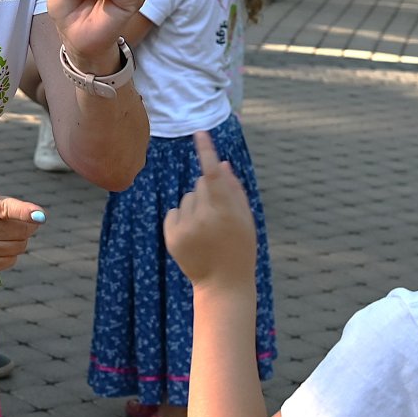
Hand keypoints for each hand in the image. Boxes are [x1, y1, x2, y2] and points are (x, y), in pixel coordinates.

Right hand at [0, 187, 45, 273]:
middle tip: (21, 221)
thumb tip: (36, 217)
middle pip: (20, 231)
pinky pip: (8, 262)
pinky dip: (10, 254)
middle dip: (27, 225)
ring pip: (17, 248)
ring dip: (19, 240)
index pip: (4, 209)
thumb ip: (4, 203)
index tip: (40, 215)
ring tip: (6, 234)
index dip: (25, 212)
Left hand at [163, 131, 257, 291]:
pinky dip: (181, 219)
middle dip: (208, 192)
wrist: (223, 283)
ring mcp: (186, 227)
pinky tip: (193, 236)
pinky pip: (174, 212)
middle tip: (218, 218)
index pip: (213, 173)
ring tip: (206, 230)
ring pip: (186, 198)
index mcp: (226, 211)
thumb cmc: (240, 248)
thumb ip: (234, 190)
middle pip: (200, 183)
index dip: (206, 151)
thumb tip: (221, 164)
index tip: (199, 133)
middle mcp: (204, 216)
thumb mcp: (246, 218)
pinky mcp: (172, 236)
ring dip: (195, 207)